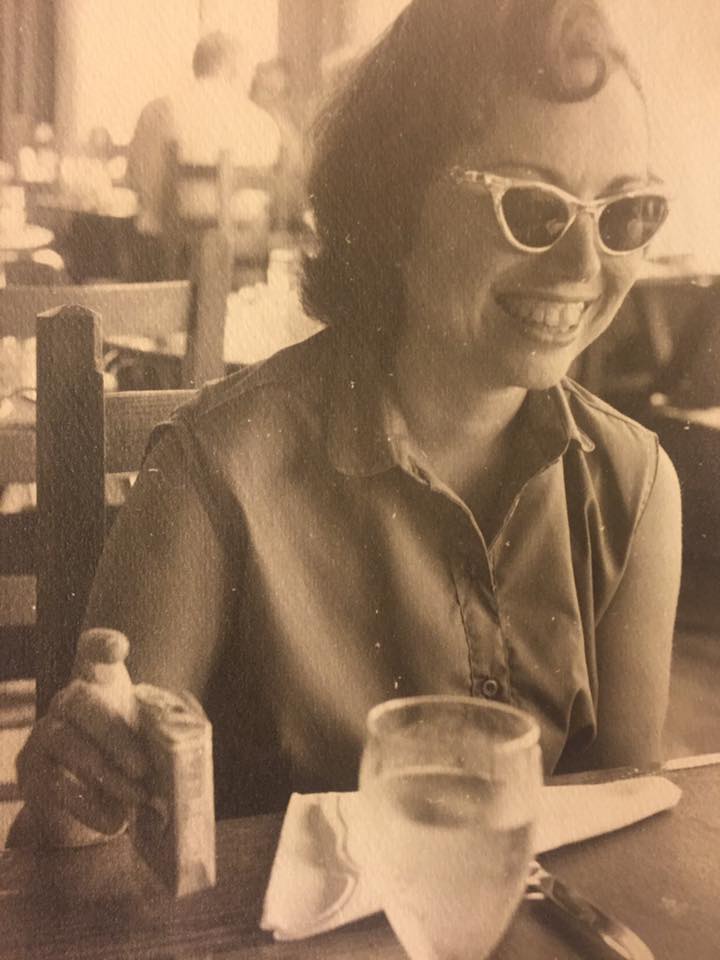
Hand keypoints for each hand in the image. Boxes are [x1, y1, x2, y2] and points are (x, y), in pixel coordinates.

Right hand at [16, 628, 154, 845]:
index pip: (93, 652)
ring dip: (105, 774)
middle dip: (114, 734)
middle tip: (143, 767)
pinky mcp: (32, 773)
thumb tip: (194, 723)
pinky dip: (89, 805)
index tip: (118, 649)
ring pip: (67, 744)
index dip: (102, 644)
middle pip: (81, 701)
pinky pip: (55, 785)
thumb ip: (173, 726)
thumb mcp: (153, 740)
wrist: (91, 808)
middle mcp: (67, 702)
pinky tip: (116, 820)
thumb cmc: (128, 760)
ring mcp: (44, 735)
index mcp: (99, 684)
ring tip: (138, 797)